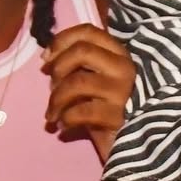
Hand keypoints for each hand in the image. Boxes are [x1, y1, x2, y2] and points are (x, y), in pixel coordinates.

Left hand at [43, 24, 136, 161]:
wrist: (134, 149)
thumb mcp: (95, 83)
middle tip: (52, 88)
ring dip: (56, 99)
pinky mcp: (118, 116)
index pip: (89, 32)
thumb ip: (78, 67)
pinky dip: (65, 118)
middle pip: (81, 51)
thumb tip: (47, 59)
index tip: (46, 59)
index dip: (61, 41)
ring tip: (52, 115)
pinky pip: (80, 111)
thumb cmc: (108, 111)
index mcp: (119, 55)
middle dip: (58, 68)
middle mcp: (125, 68)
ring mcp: (123, 92)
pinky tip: (64, 127)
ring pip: (77, 82)